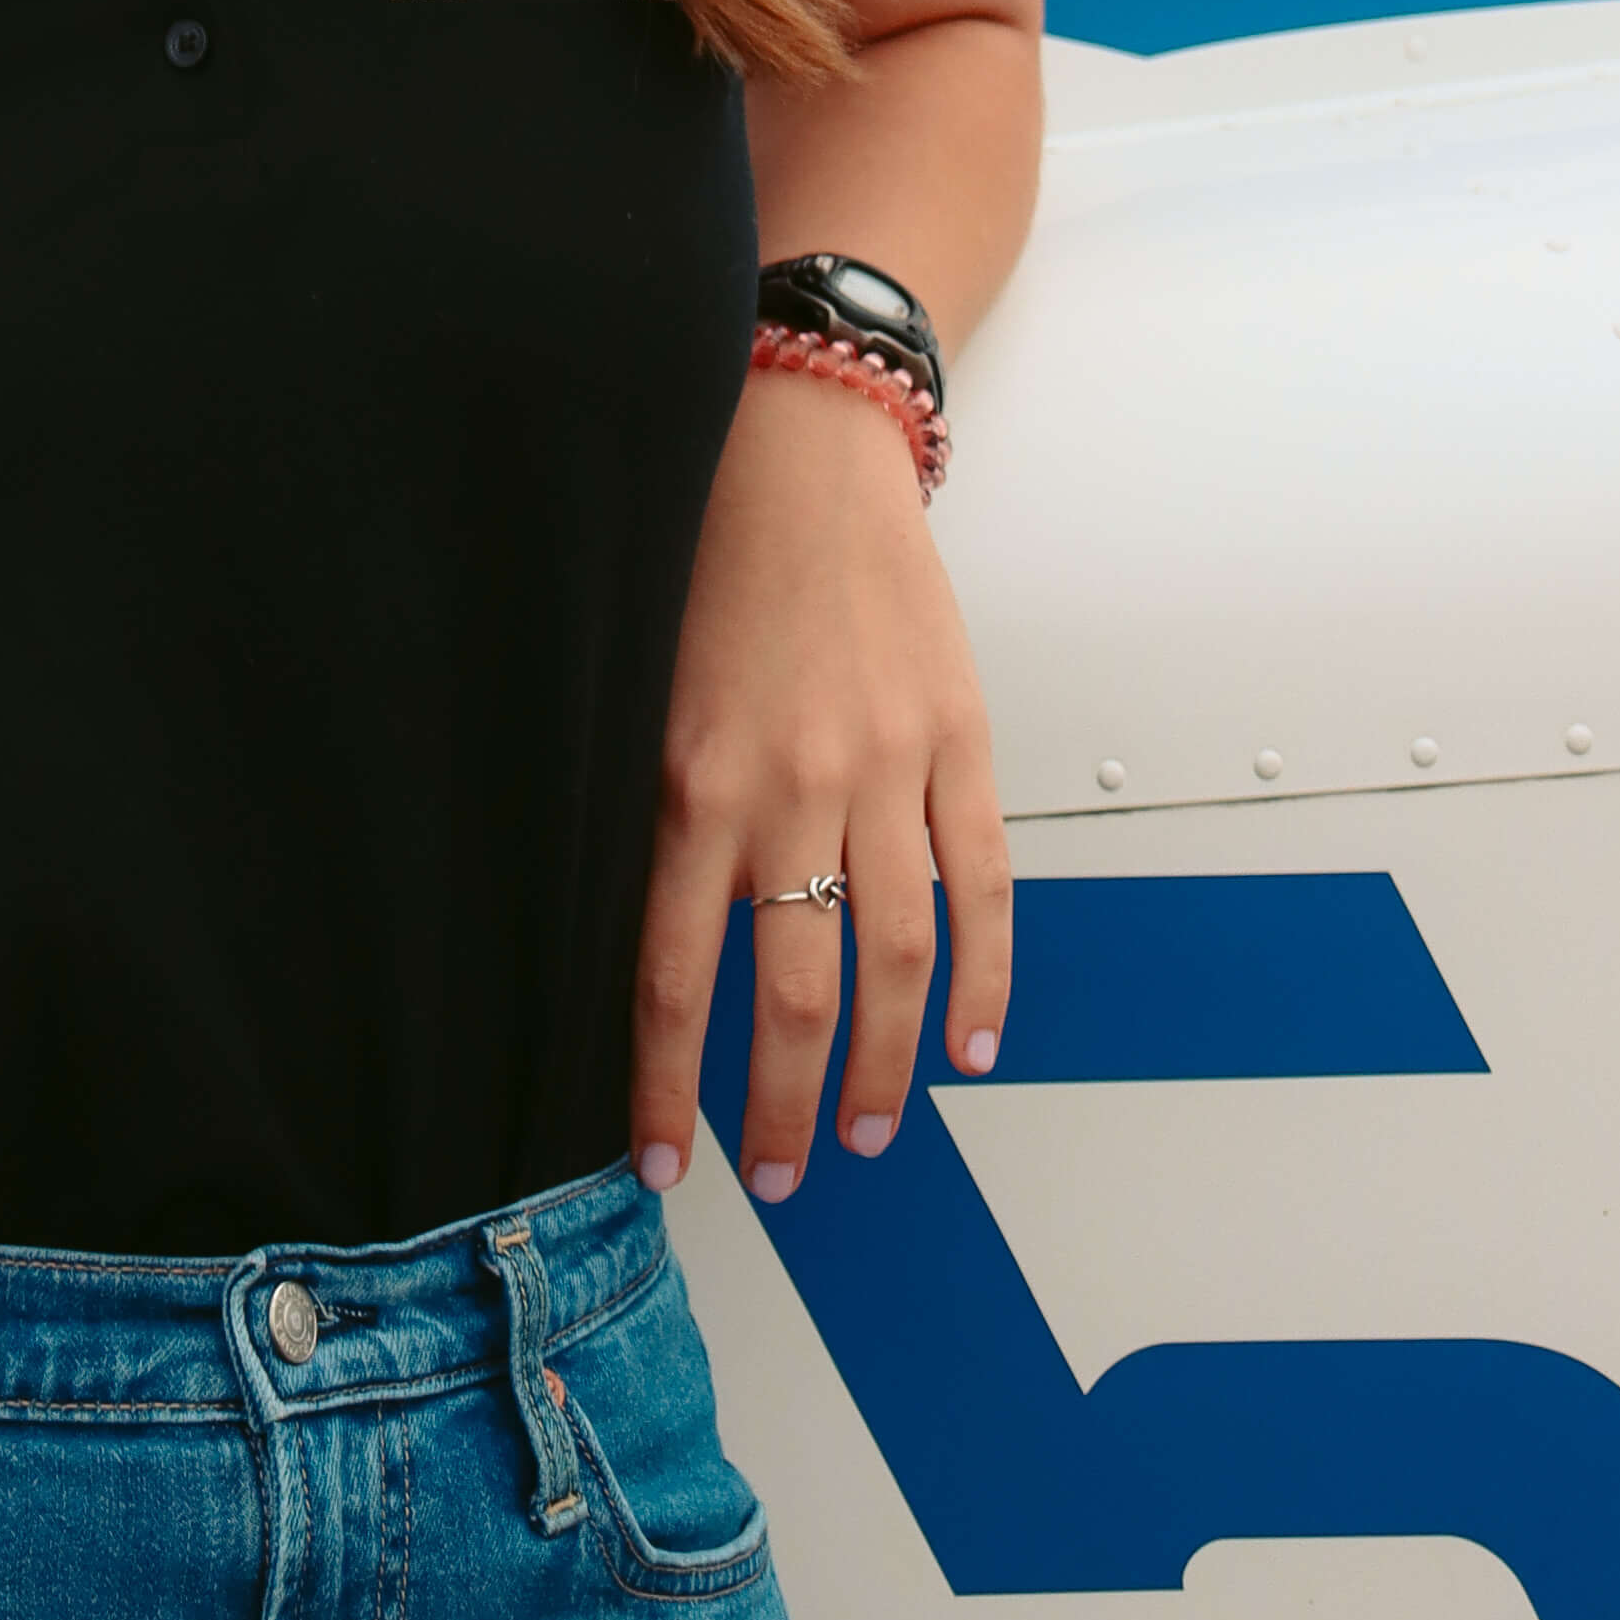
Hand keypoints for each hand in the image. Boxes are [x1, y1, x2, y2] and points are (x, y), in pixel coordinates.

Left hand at [627, 361, 1010, 1204]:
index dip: (665, 1089)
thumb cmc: (704, 556)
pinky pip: (982, 885)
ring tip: (871, 1133)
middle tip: (779, 1178)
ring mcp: (887, 768)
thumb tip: (635, 950)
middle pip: (793, 993)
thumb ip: (647, 814)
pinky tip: (974, 1046)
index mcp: (692, 780)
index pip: (672, 979)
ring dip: (888, 1067)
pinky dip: (985, 977)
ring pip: (896, 959)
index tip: (661, 1165)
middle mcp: (792, 787)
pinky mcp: (959, 740)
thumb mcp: (638, 688)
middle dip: (782, 1107)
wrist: (803, 442)